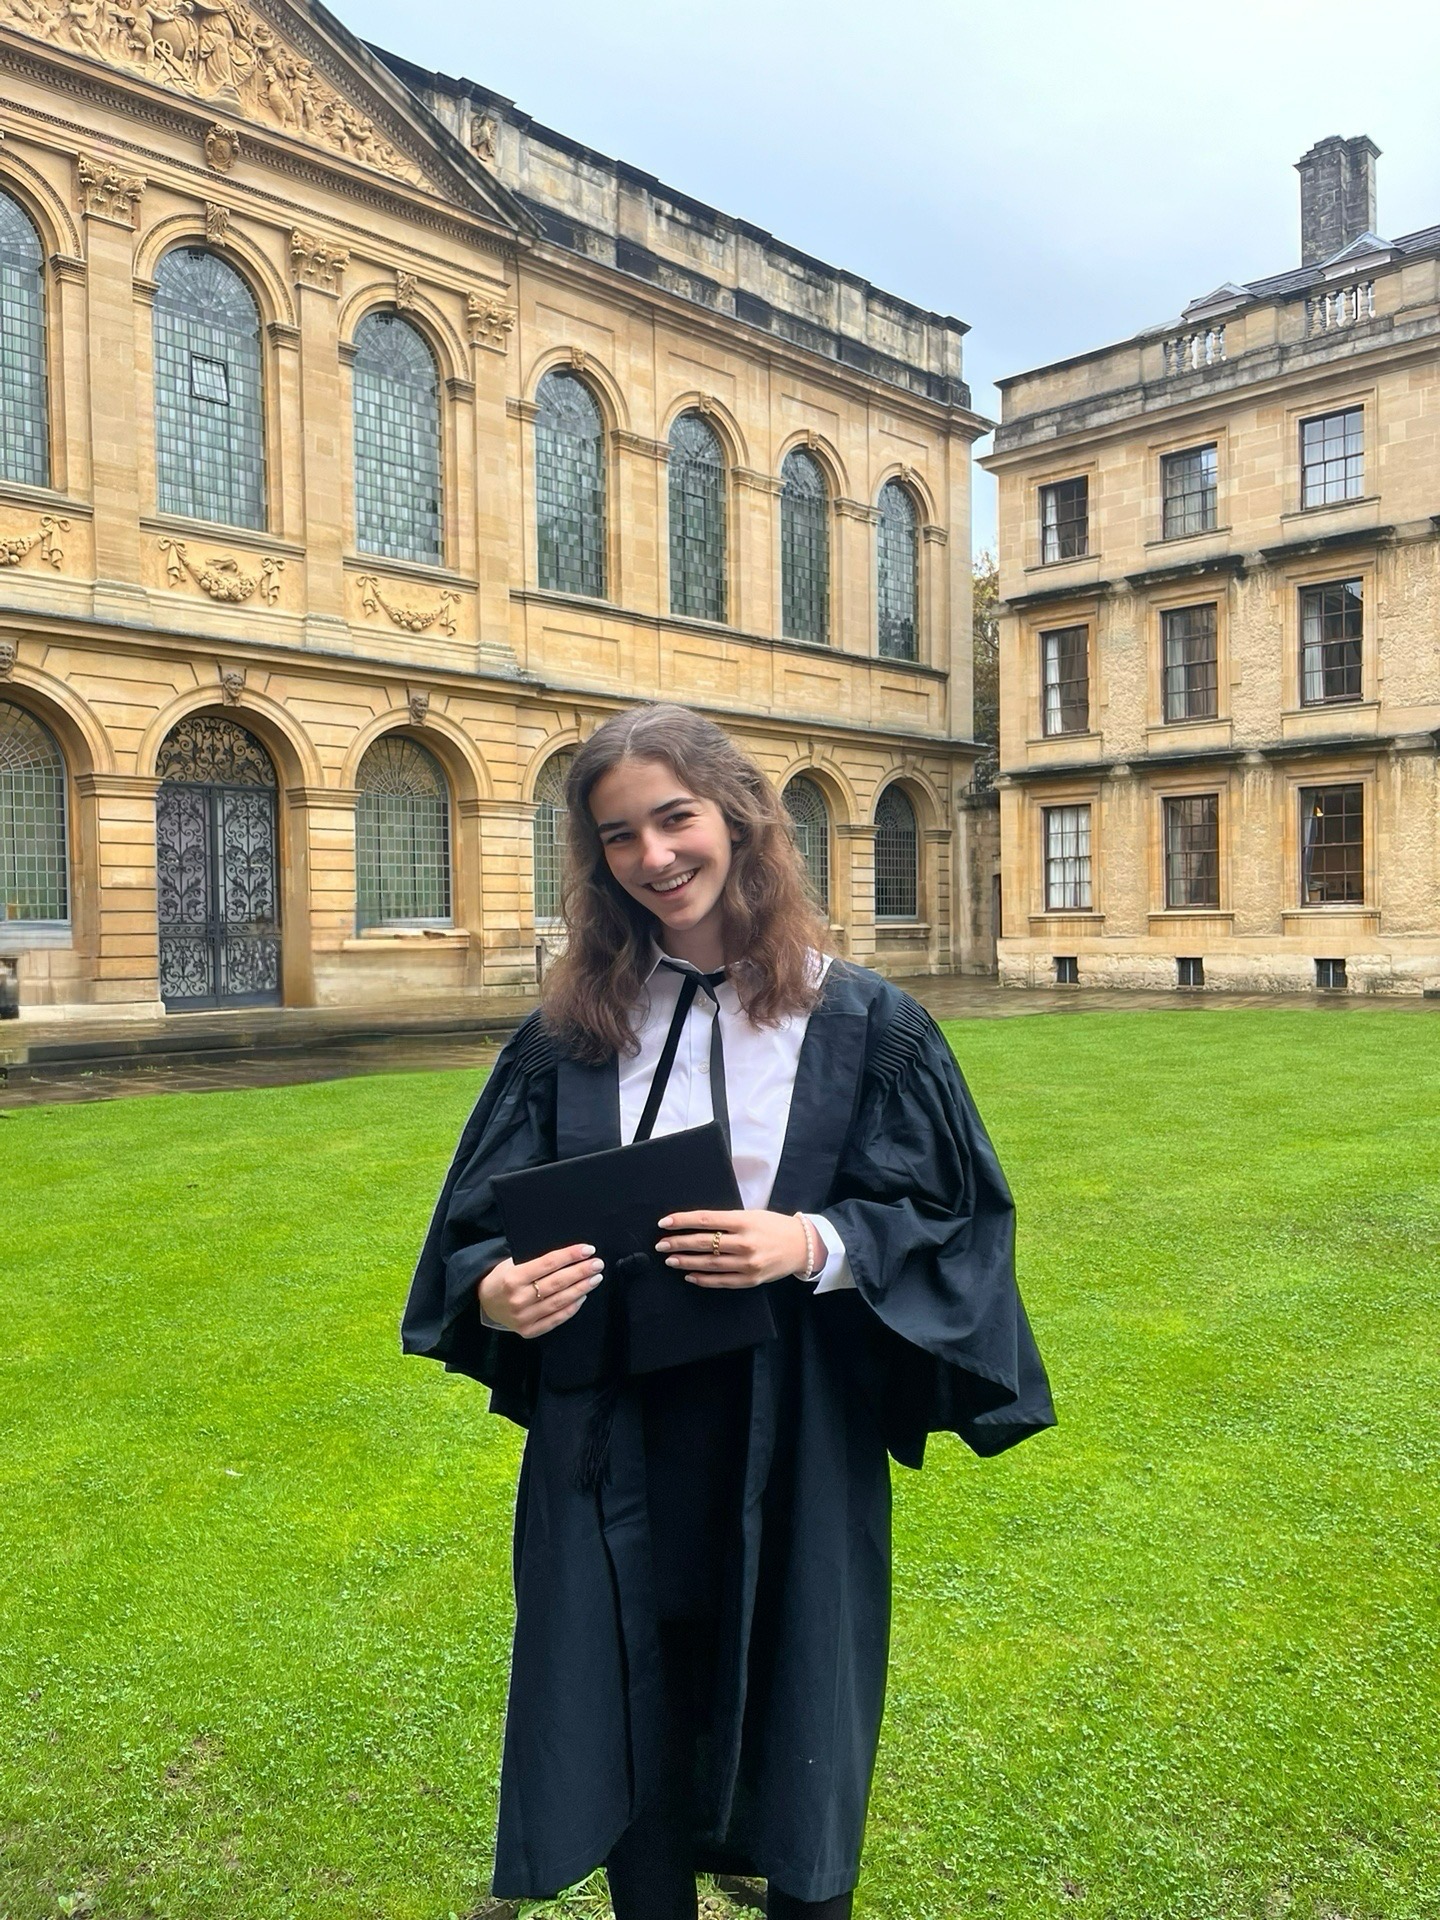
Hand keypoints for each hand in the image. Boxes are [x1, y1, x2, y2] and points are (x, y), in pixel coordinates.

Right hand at [478, 1242, 604, 1337]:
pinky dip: (572, 1308)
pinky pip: (556, 1319)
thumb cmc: (502, 1277)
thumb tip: (569, 1255)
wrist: (485, 1303)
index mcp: (513, 1278)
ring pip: (559, 1301)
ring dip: (581, 1289)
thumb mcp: (511, 1263)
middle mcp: (519, 1299)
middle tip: (598, 1264)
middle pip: (557, 1283)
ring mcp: (524, 1317)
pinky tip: (582, 1297)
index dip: (570, 1255)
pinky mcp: (529, 1331)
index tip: (588, 1250)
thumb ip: (535, 1261)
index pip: (548, 1263)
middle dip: (581, 1272)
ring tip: (595, 1278)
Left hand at [655, 1209, 810, 1288]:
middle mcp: (745, 1242)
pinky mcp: (750, 1279)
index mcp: (744, 1221)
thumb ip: (727, 1221)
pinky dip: (703, 1279)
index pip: (705, 1219)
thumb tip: (695, 1225)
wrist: (802, 1246)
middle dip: (678, 1243)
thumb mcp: (751, 1215)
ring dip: (686, 1261)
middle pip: (704, 1243)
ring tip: (670, 1259)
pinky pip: (721, 1281)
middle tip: (661, 1244)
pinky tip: (689, 1275)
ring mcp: (748, 1263)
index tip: (664, 1222)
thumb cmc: (773, 1226)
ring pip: (709, 1264)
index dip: (682, 1221)